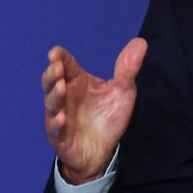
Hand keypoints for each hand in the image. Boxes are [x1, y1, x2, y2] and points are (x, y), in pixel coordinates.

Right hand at [42, 38, 146, 183]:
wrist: (102, 150)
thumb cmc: (107, 117)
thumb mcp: (122, 91)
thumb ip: (127, 68)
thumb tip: (141, 42)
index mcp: (77, 82)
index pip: (66, 65)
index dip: (60, 58)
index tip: (56, 52)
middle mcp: (64, 97)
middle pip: (52, 82)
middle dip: (52, 74)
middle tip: (57, 67)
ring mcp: (59, 116)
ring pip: (51, 104)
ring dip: (54, 96)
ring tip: (60, 88)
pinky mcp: (60, 137)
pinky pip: (55, 130)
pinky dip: (57, 124)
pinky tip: (61, 119)